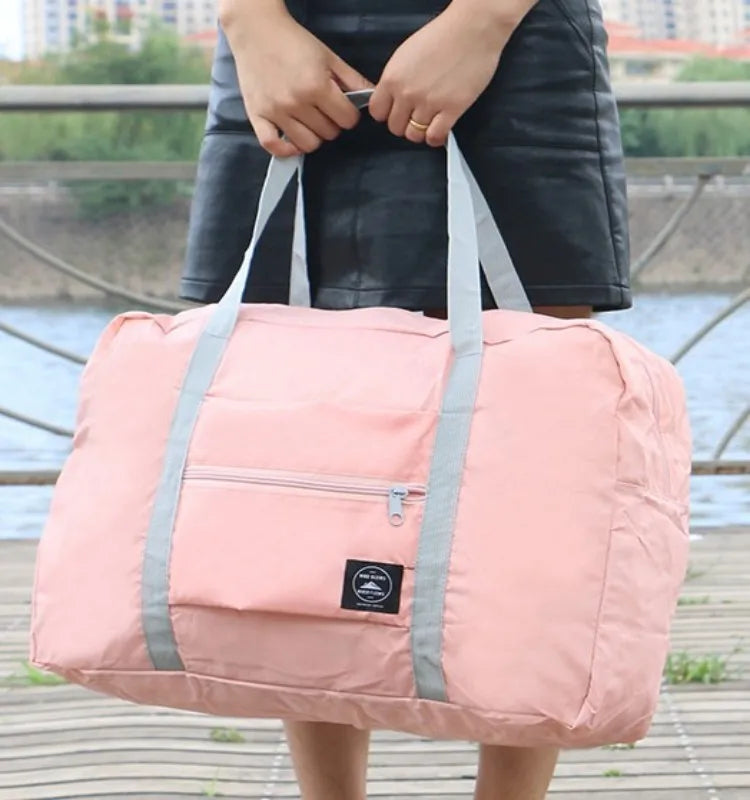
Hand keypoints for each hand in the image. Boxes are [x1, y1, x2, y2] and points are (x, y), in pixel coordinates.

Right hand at [220, 0, 373, 155]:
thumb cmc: (294, 42)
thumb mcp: (329, 56)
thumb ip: (352, 79)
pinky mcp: (257, 116)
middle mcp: (296, 102)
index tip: (341, 106)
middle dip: (331, 123)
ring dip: (313, 136)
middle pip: (329, 134)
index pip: (347, 120)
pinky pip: (273, 147)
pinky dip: (285, 149)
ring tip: (309, 121)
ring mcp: (276, 112)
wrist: (256, 30)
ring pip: (307, 145)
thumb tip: (372, 97)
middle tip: (323, 109)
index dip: (349, 114)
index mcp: (317, 86)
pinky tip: (292, 140)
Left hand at [369, 0, 525, 146]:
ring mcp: (429, 103)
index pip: (377, 112)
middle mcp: (407, 93)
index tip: (397, 110)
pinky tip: (440, 129)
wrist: (473, 29)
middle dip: (404, 124)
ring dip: (420, 132)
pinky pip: (434, 137)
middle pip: (395, 127)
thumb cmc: (443, 36)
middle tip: (416, 116)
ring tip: (429, 122)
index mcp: (393, 77)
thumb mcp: (407, 54)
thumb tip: (393, 98)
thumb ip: (397, 78)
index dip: (387, 113)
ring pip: (414, 135)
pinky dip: (435, 138)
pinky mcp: (451, 109)